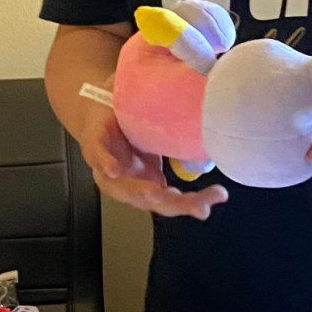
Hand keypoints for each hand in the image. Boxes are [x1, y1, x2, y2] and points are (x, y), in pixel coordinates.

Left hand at [78, 105, 228, 221]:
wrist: (99, 106)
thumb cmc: (132, 129)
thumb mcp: (162, 144)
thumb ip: (181, 157)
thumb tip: (214, 161)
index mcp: (146, 184)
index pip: (171, 201)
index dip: (193, 203)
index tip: (218, 197)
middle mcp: (127, 183)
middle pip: (152, 201)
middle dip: (178, 205)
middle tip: (201, 204)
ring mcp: (108, 168)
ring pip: (125, 189)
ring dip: (143, 193)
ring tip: (160, 195)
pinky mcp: (93, 145)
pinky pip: (100, 158)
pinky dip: (107, 165)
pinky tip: (116, 172)